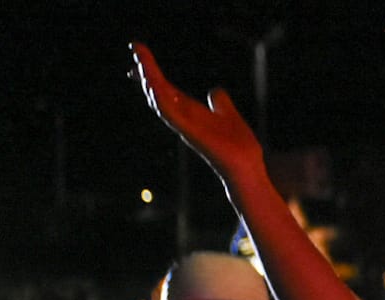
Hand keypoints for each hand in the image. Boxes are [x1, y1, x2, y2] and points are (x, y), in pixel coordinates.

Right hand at [130, 43, 264, 186]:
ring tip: (141, 61)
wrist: (248, 167)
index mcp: (191, 113)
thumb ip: (220, 104)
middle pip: (159, 91)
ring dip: (150, 81)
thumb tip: (215, 91)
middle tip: (136, 47)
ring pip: (161, 101)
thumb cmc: (239, 147)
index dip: (153, 72)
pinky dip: (162, 101)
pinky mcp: (192, 135)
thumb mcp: (229, 115)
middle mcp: (185, 119)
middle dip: (146, 70)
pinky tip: (154, 86)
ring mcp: (186, 127)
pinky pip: (172, 116)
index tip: (140, 54)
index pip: (166, 89)